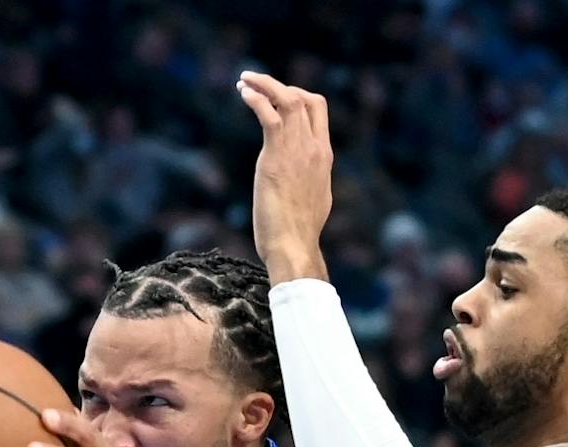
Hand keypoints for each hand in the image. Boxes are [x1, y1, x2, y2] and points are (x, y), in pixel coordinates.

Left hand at [235, 71, 333, 283]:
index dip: (297, 94)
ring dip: (264, 84)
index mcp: (324, 155)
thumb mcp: (314, 198)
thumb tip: (305, 180)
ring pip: (287, 100)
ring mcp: (297, 150)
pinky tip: (243, 93)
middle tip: (256, 85)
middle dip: (279, 86)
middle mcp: (314, 147)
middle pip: (304, 98)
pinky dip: (256, 98)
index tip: (275, 97)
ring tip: (244, 79)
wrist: (295, 245)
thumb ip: (311, 179)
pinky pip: (269, 116)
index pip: (317, 109)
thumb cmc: (300, 231)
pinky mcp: (276, 157)